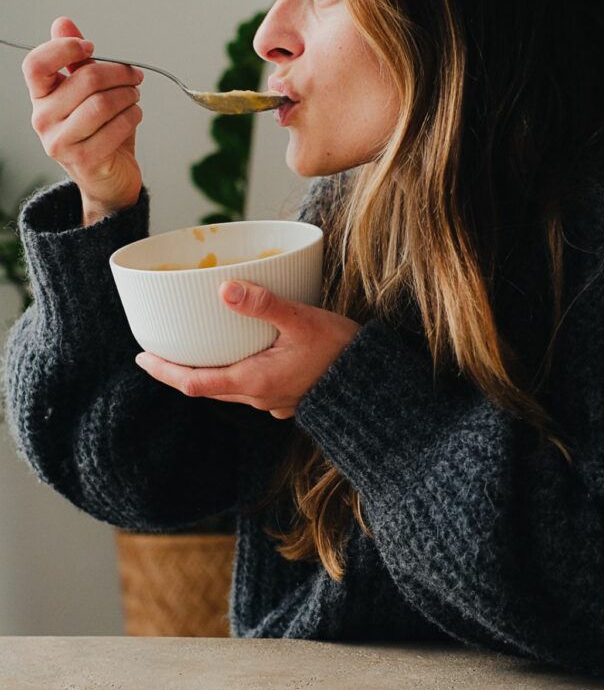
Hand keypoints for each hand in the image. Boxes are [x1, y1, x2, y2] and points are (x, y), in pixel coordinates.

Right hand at [21, 16, 143, 222]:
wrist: (107, 179)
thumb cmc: (99, 132)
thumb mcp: (87, 93)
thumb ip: (76, 61)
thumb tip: (63, 22)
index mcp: (40, 97)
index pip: (36, 65)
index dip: (63, 49)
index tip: (90, 47)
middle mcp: (43, 120)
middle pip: (85, 80)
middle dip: (119, 73)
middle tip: (134, 75)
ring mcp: (60, 143)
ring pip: (102, 104)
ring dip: (128, 95)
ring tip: (135, 96)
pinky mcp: (83, 160)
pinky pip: (115, 128)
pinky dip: (132, 117)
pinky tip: (135, 115)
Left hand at [134, 280, 362, 418]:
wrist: (375, 383)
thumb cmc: (341, 351)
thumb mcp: (302, 320)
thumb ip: (264, 304)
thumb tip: (224, 288)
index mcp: (254, 380)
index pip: (194, 383)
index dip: (164, 371)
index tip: (142, 358)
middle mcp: (258, 396)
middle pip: (206, 387)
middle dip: (179, 371)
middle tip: (159, 352)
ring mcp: (273, 401)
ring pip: (228, 389)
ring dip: (207, 373)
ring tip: (195, 351)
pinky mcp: (289, 398)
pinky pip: (250, 388)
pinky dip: (234, 373)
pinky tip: (241, 356)